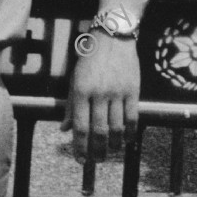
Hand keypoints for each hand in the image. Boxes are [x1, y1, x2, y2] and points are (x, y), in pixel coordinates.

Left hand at [62, 32, 139, 160]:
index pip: (80, 126)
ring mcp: (117, 92)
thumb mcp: (75, 78)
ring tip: (110, 152)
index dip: (80, 147)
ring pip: (116, 128)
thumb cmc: (89, 57)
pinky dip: (130, 133)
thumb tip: (64, 129)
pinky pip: (132, 118)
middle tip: (96, 161)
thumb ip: (70, 105)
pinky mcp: (132, 90)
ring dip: (113, 145)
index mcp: (81, 89)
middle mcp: (99, 93)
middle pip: (99, 131)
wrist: (113, 35)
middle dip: (97, 151)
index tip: (80, 159)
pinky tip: (126, 140)